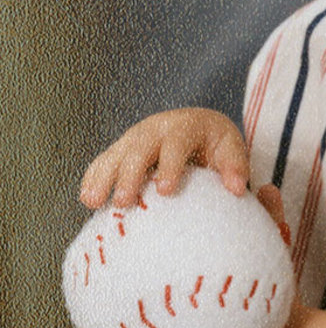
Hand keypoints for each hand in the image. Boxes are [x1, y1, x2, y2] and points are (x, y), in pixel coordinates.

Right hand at [80, 108, 248, 207]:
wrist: (197, 130)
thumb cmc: (217, 147)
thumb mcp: (231, 150)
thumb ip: (236, 167)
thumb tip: (237, 189)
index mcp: (186, 125)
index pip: (176, 143)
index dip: (170, 166)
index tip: (165, 191)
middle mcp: (157, 127)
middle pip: (139, 148)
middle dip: (130, 175)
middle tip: (125, 202)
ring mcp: (136, 137)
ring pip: (115, 154)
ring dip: (103, 177)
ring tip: (92, 202)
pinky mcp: (122, 149)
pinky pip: (104, 161)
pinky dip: (93, 177)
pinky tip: (86, 198)